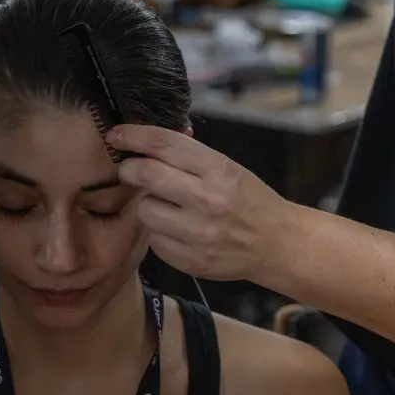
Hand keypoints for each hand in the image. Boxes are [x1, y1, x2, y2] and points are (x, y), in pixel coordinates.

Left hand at [110, 125, 288, 286]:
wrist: (277, 243)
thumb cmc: (251, 200)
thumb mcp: (230, 168)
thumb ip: (191, 156)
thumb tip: (150, 139)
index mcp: (219, 170)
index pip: (165, 144)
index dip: (134, 135)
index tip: (117, 134)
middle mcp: (208, 200)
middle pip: (147, 175)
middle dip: (129, 169)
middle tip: (129, 169)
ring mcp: (198, 234)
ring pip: (145, 210)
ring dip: (148, 204)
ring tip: (165, 205)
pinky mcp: (191, 260)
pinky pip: (155, 241)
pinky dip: (159, 232)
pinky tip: (177, 229)